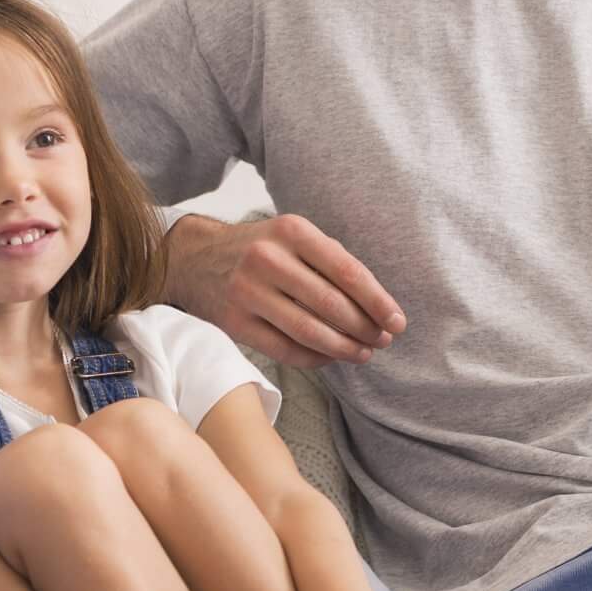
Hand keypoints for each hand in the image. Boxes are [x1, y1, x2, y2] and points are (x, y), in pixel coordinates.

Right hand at [165, 214, 405, 369]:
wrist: (194, 259)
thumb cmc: (260, 249)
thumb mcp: (293, 237)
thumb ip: (332, 262)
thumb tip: (378, 306)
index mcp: (291, 231)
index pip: (347, 271)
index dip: (377, 301)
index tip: (397, 322)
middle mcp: (267, 259)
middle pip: (330, 305)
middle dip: (364, 328)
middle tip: (383, 340)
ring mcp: (247, 292)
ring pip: (309, 332)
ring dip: (344, 349)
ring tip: (363, 353)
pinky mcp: (234, 323)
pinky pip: (285, 350)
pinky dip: (315, 358)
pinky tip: (331, 358)